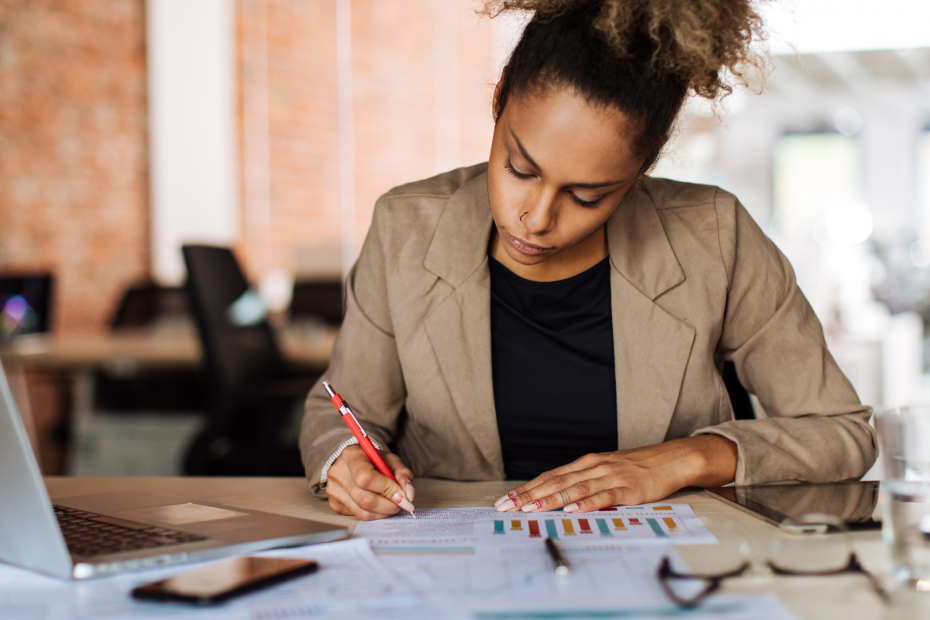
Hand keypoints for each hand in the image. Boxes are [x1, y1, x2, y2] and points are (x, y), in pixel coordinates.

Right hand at [325, 445, 415, 519]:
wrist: (353, 462)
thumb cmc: (373, 460)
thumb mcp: (390, 460)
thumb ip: (403, 474)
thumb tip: (409, 496)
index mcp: (351, 456)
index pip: (367, 478)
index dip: (388, 490)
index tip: (404, 496)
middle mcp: (338, 473)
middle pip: (365, 499)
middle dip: (389, 505)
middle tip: (403, 504)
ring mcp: (333, 490)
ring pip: (363, 512)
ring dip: (384, 512)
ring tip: (393, 504)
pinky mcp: (334, 503)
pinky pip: (358, 516)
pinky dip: (374, 514)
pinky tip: (379, 505)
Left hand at [494, 436, 736, 512]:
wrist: (669, 460)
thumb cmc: (635, 469)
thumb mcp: (604, 471)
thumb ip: (582, 482)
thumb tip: (554, 497)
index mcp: (585, 464)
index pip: (549, 476)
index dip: (526, 488)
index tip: (506, 500)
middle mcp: (593, 467)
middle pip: (555, 482)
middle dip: (528, 495)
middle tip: (506, 506)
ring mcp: (610, 477)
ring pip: (574, 489)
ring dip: (550, 499)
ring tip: (531, 509)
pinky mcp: (628, 489)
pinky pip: (604, 497)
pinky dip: (587, 503)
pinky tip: (572, 509)